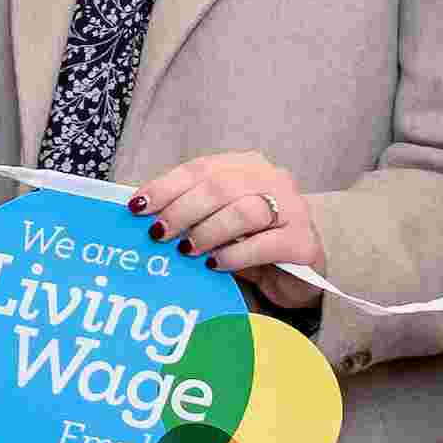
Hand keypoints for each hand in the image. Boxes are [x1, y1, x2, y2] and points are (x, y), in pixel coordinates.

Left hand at [138, 150, 325, 309]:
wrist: (299, 276)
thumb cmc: (250, 244)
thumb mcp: (218, 222)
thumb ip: (192, 213)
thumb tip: (146, 216)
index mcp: (249, 166)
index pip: (201, 168)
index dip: (167, 186)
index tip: (138, 206)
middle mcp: (275, 180)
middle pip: (220, 186)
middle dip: (182, 209)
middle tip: (158, 233)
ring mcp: (295, 209)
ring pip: (243, 211)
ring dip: (207, 231)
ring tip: (186, 250)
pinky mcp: (304, 242)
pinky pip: (264, 244)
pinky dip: (234, 254)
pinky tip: (215, 264)